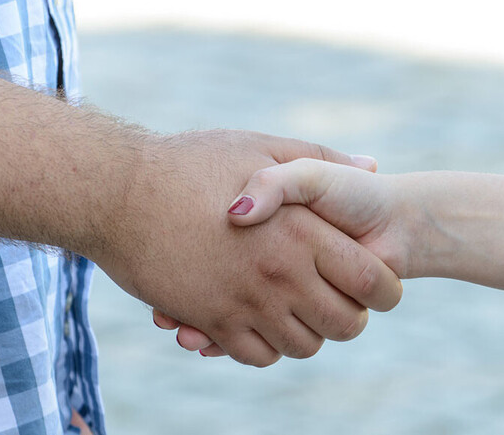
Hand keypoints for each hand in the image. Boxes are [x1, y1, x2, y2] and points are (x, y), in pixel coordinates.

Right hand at [93, 131, 402, 366]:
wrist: (117, 190)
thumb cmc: (190, 163)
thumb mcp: (261, 147)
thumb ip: (321, 159)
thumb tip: (372, 166)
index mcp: (301, 231)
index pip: (372, 281)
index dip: (385, 289)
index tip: (377, 286)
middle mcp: (280, 274)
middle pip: (345, 325)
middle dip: (350, 318)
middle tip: (335, 299)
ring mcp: (245, 303)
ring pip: (302, 346)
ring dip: (308, 333)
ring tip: (298, 309)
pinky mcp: (211, 321)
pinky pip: (257, 356)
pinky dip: (266, 346)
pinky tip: (260, 320)